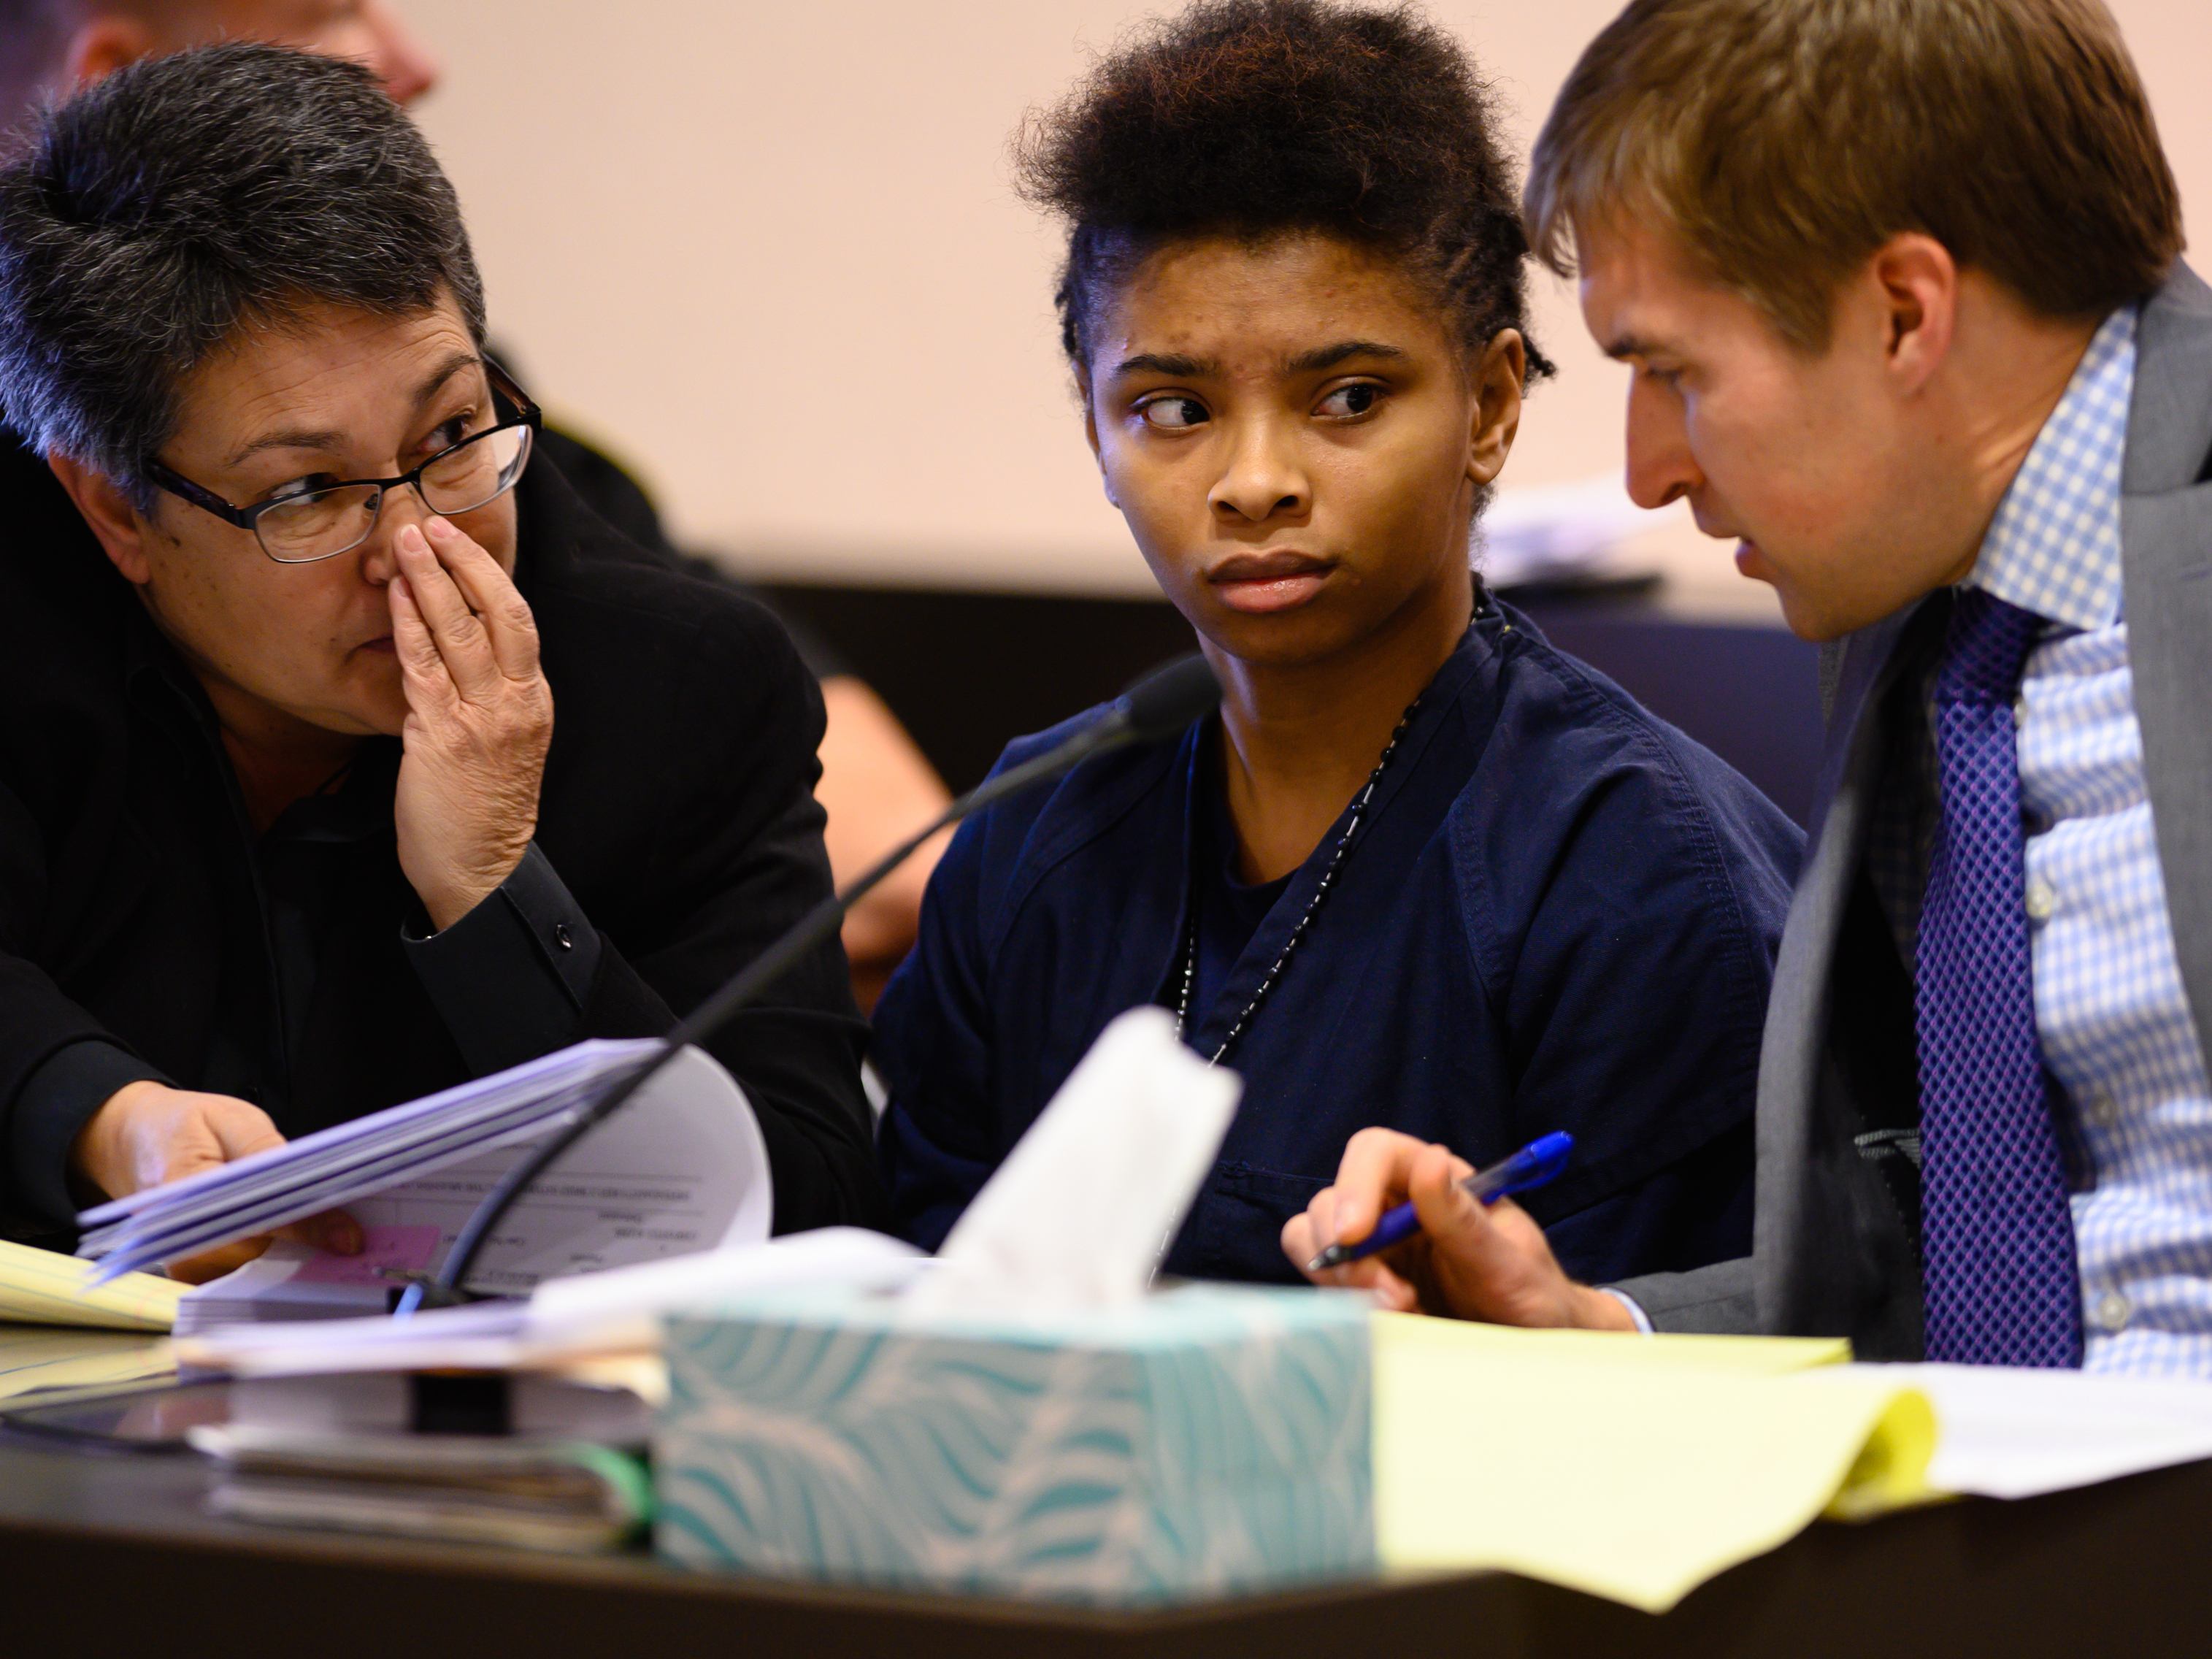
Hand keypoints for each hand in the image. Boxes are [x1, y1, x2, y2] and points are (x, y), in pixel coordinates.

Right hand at [69, 1081, 361, 1283]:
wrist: (131, 1139)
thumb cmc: (185, 1125)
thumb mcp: (233, 1120)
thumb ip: (270, 1154)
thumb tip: (316, 1191)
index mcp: (185, 1186)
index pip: (256, 1219)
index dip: (306, 1227)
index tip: (348, 1237)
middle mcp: (174, 1233)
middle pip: (254, 1252)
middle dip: (299, 1241)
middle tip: (341, 1232)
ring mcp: (176, 1256)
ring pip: (248, 1268)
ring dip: (283, 1252)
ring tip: (313, 1231)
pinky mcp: (185, 1266)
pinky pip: (234, 1274)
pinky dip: (263, 1259)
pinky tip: (284, 1240)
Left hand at [389, 515, 552, 931]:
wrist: (482, 869)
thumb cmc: (481, 810)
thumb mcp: (499, 743)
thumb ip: (484, 696)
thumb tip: (446, 650)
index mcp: (533, 700)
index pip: (518, 621)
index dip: (488, 575)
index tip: (458, 541)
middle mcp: (516, 703)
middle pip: (500, 614)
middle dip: (465, 563)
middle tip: (430, 523)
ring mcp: (485, 719)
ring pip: (462, 633)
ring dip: (432, 581)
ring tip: (406, 543)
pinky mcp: (447, 738)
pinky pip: (427, 669)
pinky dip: (412, 627)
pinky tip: (398, 597)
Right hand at [1282, 1127, 1633, 1328]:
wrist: (1534, 1345)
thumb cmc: (1532, 1294)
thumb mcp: (1508, 1261)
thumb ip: (1462, 1217)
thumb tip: (1427, 1160)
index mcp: (1436, 1179)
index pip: (1374, 1152)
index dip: (1354, 1184)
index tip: (1355, 1236)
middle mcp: (1396, 1204)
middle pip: (1330, 1200)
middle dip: (1347, 1250)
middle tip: (1392, 1297)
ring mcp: (1375, 1246)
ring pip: (1311, 1238)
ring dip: (1342, 1278)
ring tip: (1400, 1310)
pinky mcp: (1363, 1284)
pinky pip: (1322, 1281)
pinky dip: (1343, 1303)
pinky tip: (1393, 1321)